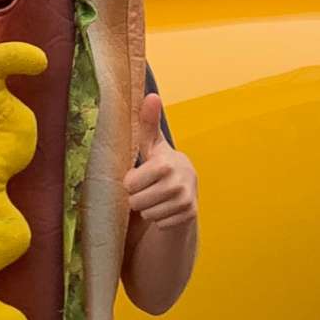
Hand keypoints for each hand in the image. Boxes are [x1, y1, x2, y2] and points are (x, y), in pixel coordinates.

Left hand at [122, 90, 196, 229]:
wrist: (187, 185)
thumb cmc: (161, 163)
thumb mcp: (152, 144)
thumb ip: (148, 122)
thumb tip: (152, 95)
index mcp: (165, 164)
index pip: (130, 184)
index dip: (130, 182)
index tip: (138, 176)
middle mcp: (178, 182)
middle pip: (137, 202)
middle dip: (137, 197)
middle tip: (146, 188)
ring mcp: (185, 199)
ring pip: (148, 214)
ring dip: (148, 208)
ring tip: (155, 197)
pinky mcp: (189, 214)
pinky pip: (160, 223)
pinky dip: (159, 218)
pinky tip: (165, 207)